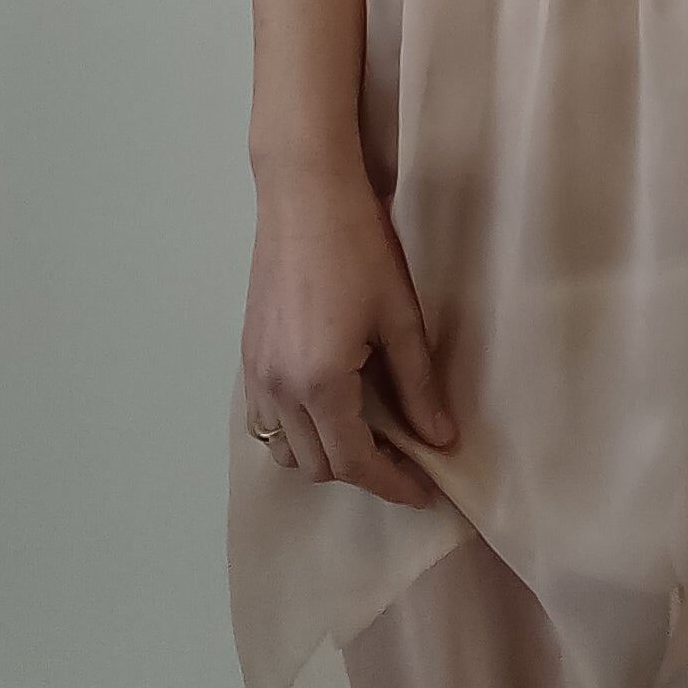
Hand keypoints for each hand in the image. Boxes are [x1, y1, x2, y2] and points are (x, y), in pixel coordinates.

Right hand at [240, 165, 458, 510]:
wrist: (304, 195)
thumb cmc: (359, 247)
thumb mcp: (401, 318)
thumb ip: (419, 386)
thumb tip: (440, 438)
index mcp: (320, 383)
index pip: (355, 462)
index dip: (393, 483)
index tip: (426, 491)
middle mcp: (279, 389)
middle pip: (318, 465)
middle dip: (364, 469)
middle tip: (406, 454)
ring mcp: (256, 374)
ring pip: (286, 449)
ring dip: (326, 452)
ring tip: (368, 431)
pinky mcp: (247, 356)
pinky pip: (265, 420)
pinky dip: (296, 429)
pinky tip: (328, 405)